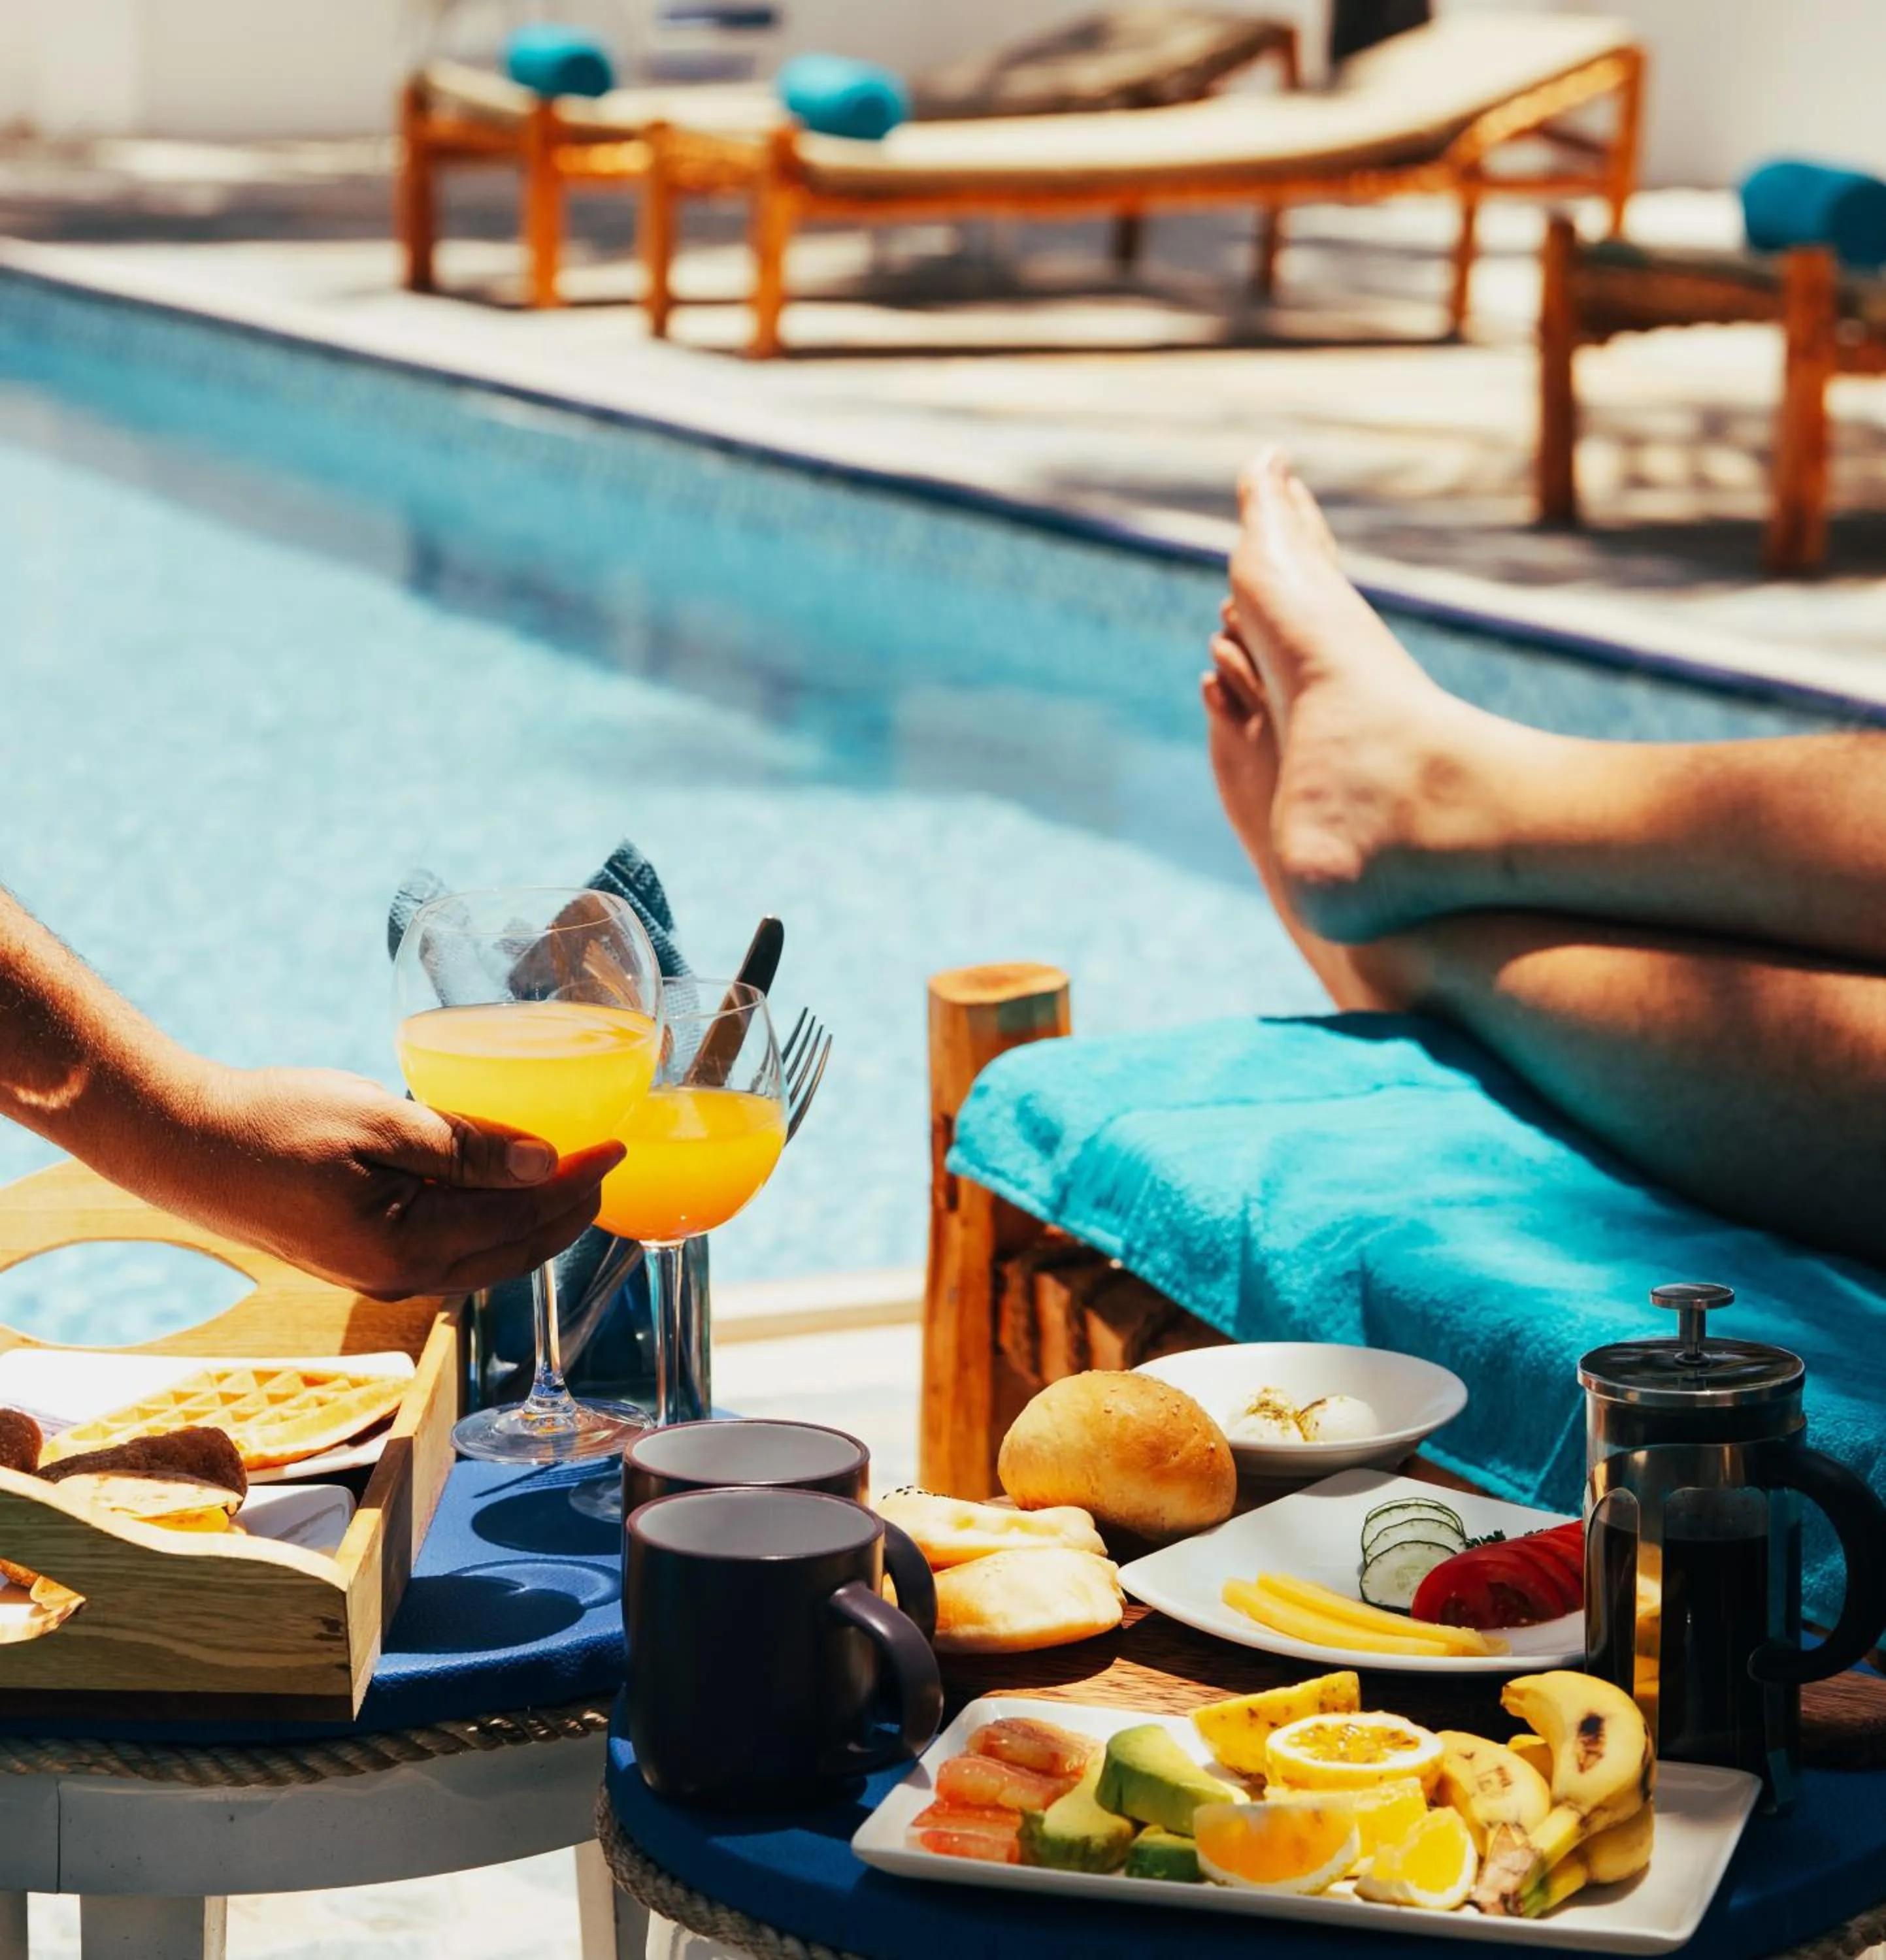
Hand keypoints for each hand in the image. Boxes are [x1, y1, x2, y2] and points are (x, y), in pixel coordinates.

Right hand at [156, 1065, 623, 1299]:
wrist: (186, 1145)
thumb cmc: (274, 1122)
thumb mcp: (381, 1120)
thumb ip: (465, 1147)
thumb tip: (546, 1165)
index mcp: (408, 1248)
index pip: (521, 1219)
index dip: (577, 1183)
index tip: (617, 1145)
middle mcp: (400, 1279)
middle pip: (514, 1252)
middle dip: (569, 1214)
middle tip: (609, 1165)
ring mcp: (380, 1278)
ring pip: (486, 1258)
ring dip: (534, 1224)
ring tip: (573, 1180)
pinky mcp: (365, 1262)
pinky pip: (453, 1251)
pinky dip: (492, 1226)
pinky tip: (505, 1193)